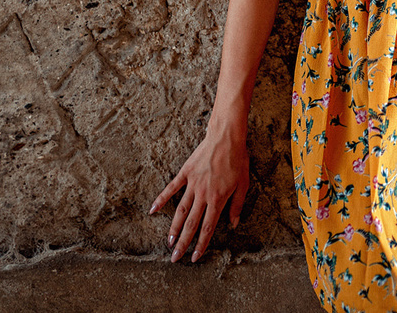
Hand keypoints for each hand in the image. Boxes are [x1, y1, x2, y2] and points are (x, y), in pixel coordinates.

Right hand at [149, 127, 249, 261]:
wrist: (226, 137)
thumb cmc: (238, 160)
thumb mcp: (243, 184)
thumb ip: (236, 206)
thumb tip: (233, 224)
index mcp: (218, 199)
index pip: (207, 227)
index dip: (201, 244)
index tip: (194, 258)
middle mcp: (203, 194)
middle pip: (191, 223)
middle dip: (183, 243)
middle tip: (174, 258)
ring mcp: (193, 183)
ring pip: (180, 210)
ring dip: (174, 227)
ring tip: (168, 242)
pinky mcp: (186, 173)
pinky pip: (171, 188)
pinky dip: (161, 199)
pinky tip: (153, 210)